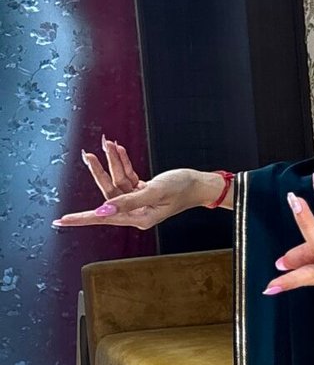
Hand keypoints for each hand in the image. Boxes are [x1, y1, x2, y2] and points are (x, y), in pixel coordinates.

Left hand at [53, 142, 211, 230]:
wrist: (201, 183)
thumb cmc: (183, 188)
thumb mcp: (154, 191)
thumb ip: (128, 201)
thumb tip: (104, 210)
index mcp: (138, 217)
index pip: (103, 217)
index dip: (81, 219)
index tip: (62, 220)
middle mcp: (136, 211)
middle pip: (109, 193)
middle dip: (100, 172)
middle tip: (87, 155)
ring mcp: (139, 201)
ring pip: (118, 181)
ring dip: (113, 162)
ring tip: (107, 143)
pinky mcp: (143, 191)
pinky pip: (127, 176)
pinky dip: (124, 163)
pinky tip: (119, 150)